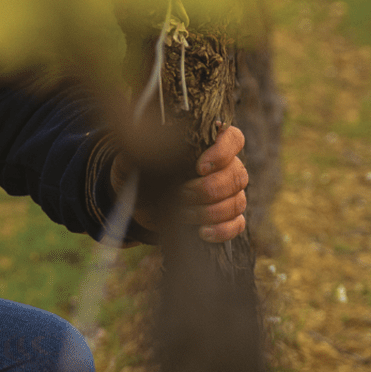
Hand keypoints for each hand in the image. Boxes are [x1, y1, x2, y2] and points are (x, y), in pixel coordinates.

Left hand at [111, 124, 248, 243]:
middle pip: (236, 175)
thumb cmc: (140, 173)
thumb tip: (147, 147)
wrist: (139, 203)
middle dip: (207, 189)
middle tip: (180, 195)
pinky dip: (221, 229)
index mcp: (209, 144)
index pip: (233, 139)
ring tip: (183, 214)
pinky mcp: (227, 217)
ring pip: (236, 202)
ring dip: (209, 211)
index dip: (222, 152)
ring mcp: (230, 193)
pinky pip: (237, 224)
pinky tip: (202, 232)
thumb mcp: (133, 159)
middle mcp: (226, 166)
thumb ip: (139, 150)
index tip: (200, 167)